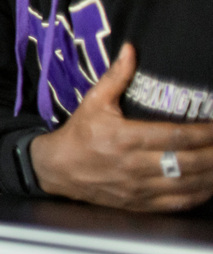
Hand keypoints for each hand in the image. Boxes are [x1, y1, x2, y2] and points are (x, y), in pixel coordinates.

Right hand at [30, 43, 212, 211]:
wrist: (56, 169)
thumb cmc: (79, 134)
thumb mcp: (93, 102)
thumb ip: (116, 77)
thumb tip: (131, 49)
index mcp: (124, 138)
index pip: (175, 136)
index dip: (204, 132)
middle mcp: (133, 165)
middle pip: (187, 162)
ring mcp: (137, 188)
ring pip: (186, 185)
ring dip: (211, 175)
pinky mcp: (138, 203)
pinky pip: (177, 203)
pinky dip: (199, 195)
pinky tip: (209, 185)